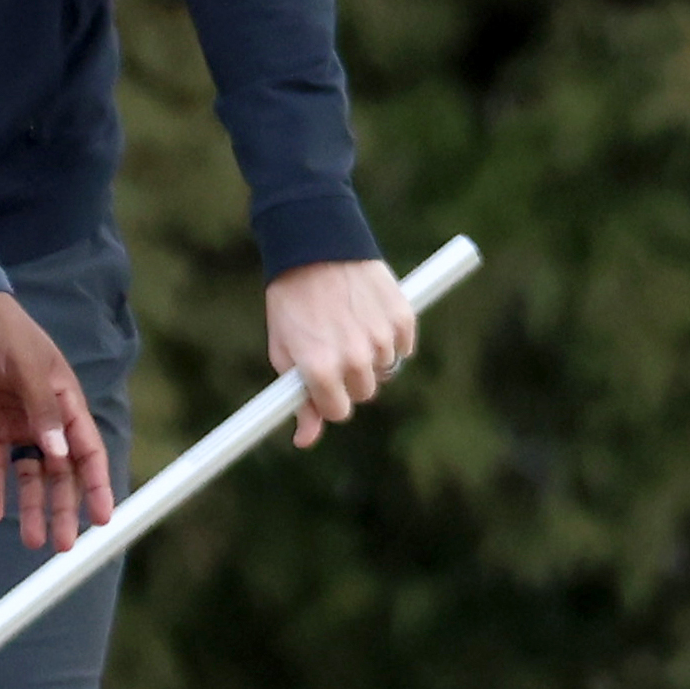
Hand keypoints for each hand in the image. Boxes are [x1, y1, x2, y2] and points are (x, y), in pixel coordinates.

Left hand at [0, 292, 115, 546]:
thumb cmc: (2, 332)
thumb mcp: (25, 366)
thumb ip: (42, 410)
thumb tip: (58, 453)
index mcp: (66, 402)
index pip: (87, 452)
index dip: (96, 486)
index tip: (103, 519)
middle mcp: (45, 419)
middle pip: (60, 473)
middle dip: (64, 508)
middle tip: (65, 545)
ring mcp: (16, 424)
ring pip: (29, 475)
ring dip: (31, 507)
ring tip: (32, 541)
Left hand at [261, 255, 418, 446]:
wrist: (317, 246)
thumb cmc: (293, 301)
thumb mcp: (285, 350)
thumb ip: (299, 399)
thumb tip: (306, 441)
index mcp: (320, 369)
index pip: (337, 412)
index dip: (329, 399)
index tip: (324, 385)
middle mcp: (354, 358)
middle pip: (364, 393)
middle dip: (350, 379)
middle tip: (336, 351)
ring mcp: (381, 338)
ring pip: (385, 370)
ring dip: (372, 356)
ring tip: (351, 326)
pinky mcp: (402, 318)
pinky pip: (404, 347)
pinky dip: (392, 339)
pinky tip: (371, 317)